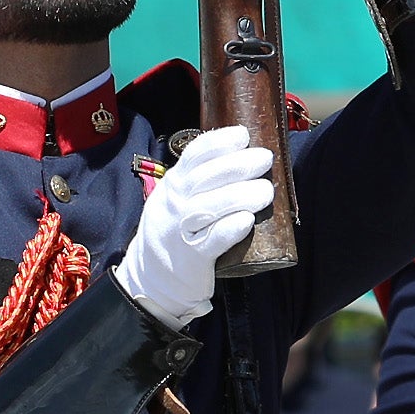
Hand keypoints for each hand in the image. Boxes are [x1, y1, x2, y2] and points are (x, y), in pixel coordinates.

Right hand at [120, 129, 274, 328]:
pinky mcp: (190, 259)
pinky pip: (211, 241)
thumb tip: (246, 157)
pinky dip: (229, 229)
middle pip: (205, 178)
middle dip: (237, 165)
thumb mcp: (177, 199)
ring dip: (240, 195)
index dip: (219, 142)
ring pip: (209, 207)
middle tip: (264, 159)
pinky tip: (246, 221)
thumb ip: (201, 181)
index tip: (243, 135)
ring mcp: (180, 231)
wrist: (149, 278)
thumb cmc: (175, 232)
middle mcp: (174, 204)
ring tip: (265, 191)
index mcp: (173, 185)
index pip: (194, 156)